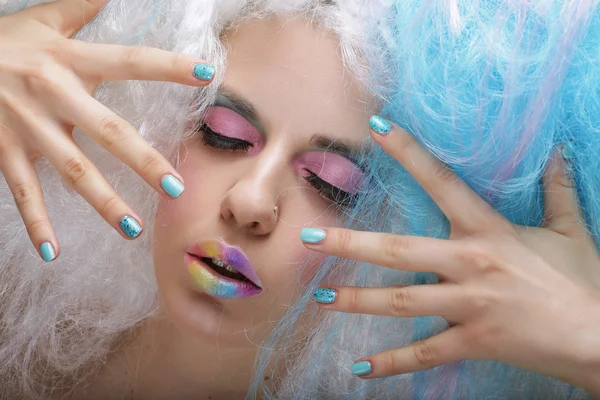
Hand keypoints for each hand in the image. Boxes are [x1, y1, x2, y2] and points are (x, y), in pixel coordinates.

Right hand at [0, 0, 214, 260]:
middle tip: (175, 189)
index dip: (167, 67)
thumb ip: (81, 8)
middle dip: (143, 161)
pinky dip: (36, 223)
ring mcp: (28, 128)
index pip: (129, 62)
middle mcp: (53, 95)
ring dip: (103, 202)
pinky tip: (52, 252)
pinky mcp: (4, 151)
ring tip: (133, 229)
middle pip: (108, 133)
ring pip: (72, 170)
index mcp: (69, 61)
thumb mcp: (43, 18)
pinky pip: (23, 192)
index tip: (205, 75)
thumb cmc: (1, 40)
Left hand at [301, 118, 599, 395]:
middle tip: (308, 240)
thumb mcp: (572, 230)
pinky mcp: (473, 341)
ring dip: (357, 300)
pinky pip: (425, 354)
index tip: (377, 128)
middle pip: (398, 250)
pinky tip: (361, 369)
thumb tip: (561, 151)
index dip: (408, 152)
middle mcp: (470, 264)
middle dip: (350, 243)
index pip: (441, 181)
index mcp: (489, 230)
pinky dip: (392, 365)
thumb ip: (559, 190)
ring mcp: (468, 305)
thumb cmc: (584, 281)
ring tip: (321, 298)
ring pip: (401, 302)